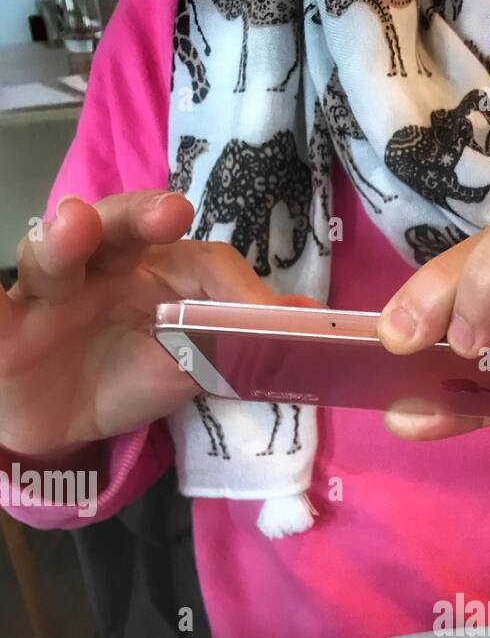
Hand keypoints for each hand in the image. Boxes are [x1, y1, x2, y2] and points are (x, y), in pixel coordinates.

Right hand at [0, 191, 279, 459]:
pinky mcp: (1, 327)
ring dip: (61, 238)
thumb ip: (236, 343)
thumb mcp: (185, 368)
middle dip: (140, 217)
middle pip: (116, 231)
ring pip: (50, 256)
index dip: (236, 288)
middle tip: (169, 213)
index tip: (273, 319)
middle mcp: (98, 269)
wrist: (55, 424)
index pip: (197, 262)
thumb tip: (310, 324)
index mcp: (151, 274)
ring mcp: (45, 294)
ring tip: (70, 226)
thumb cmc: (122, 377)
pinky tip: (0, 296)